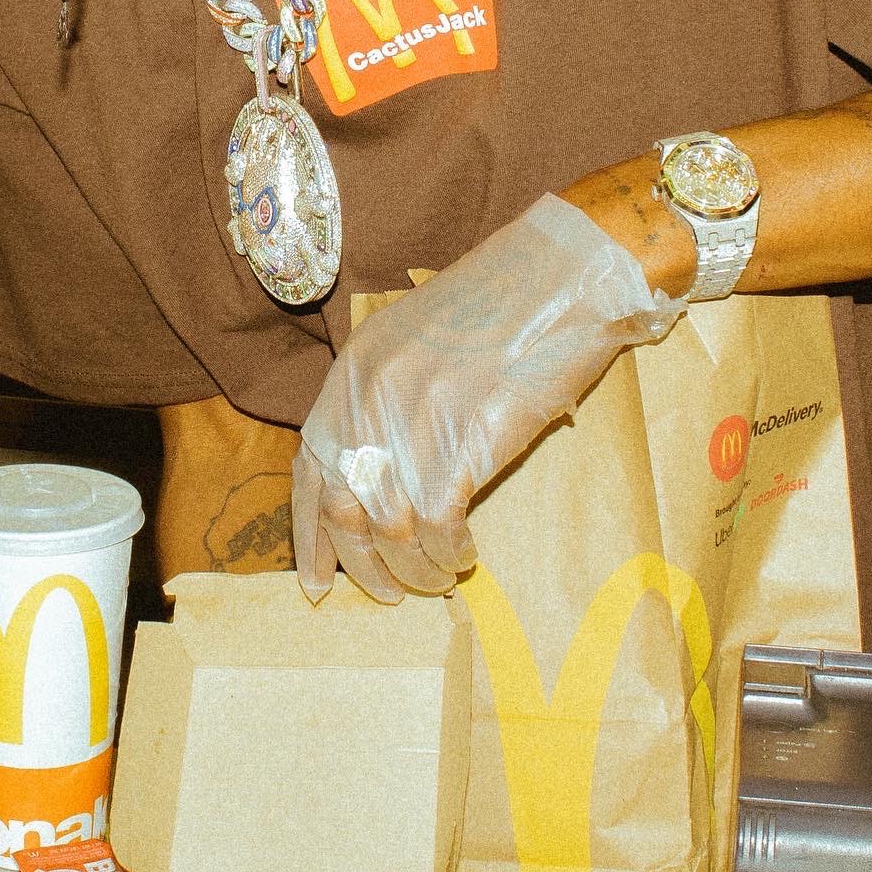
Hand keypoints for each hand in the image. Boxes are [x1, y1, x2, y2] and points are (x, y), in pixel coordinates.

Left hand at [292, 193, 685, 601]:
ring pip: (390, 529)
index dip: (310, 535)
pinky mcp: (462, 441)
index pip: (310, 471)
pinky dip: (449, 553)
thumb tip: (379, 477)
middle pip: (343, 511)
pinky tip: (465, 555)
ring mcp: (412, 420)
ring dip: (415, 568)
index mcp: (352, 373)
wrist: (561, 278)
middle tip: (391, 593)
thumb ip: (383, 401)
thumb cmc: (502, 309)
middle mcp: (369, 399)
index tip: (317, 581)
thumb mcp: (414, 342)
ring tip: (439, 575)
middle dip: (363, 567)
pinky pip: (437, 525)